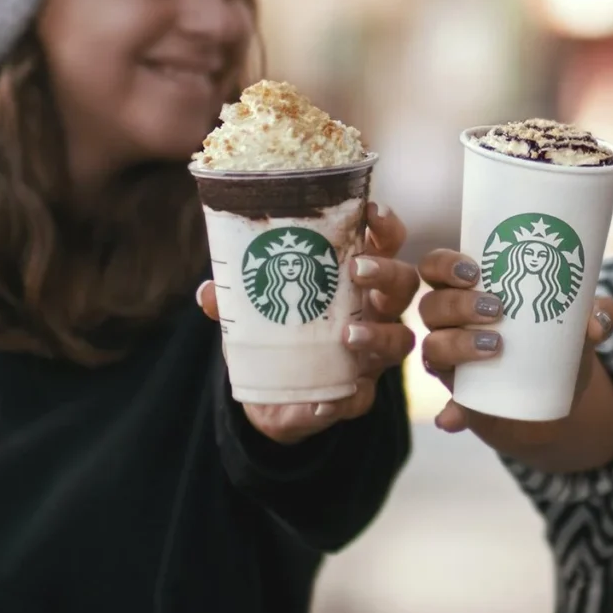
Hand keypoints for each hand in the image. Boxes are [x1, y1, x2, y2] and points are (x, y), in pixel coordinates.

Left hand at [198, 202, 418, 444]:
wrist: (270, 396)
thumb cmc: (275, 334)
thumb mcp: (253, 310)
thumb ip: (234, 299)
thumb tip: (209, 290)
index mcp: (355, 282)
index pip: (385, 245)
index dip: (386, 227)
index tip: (373, 211)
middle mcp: (374, 313)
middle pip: (404, 286)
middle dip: (387, 273)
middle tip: (357, 269)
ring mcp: (372, 355)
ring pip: (400, 340)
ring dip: (378, 335)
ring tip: (348, 336)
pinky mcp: (358, 396)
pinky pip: (363, 397)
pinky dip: (345, 398)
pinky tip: (323, 401)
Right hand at [417, 248, 612, 445]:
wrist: (557, 396)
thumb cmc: (557, 342)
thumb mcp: (581, 324)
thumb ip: (600, 315)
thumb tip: (595, 325)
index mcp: (468, 292)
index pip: (435, 268)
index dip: (443, 265)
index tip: (474, 270)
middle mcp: (449, 325)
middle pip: (431, 306)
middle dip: (457, 303)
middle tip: (497, 308)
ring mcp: (451, 363)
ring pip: (433, 347)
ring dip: (456, 344)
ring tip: (495, 346)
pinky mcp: (461, 400)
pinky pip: (449, 406)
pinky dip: (450, 412)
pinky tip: (452, 418)